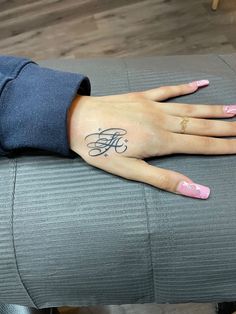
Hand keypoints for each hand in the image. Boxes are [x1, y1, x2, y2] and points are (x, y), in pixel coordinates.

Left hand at [67, 80, 235, 198]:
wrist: (77, 121)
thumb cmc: (100, 149)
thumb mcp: (131, 171)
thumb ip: (165, 180)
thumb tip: (198, 191)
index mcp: (161, 142)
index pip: (201, 145)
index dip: (224, 146)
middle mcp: (162, 121)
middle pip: (201, 126)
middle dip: (225, 128)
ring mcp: (153, 106)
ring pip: (190, 108)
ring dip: (213, 110)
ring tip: (233, 110)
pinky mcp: (142, 96)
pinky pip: (168, 90)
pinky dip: (185, 87)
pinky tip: (200, 83)